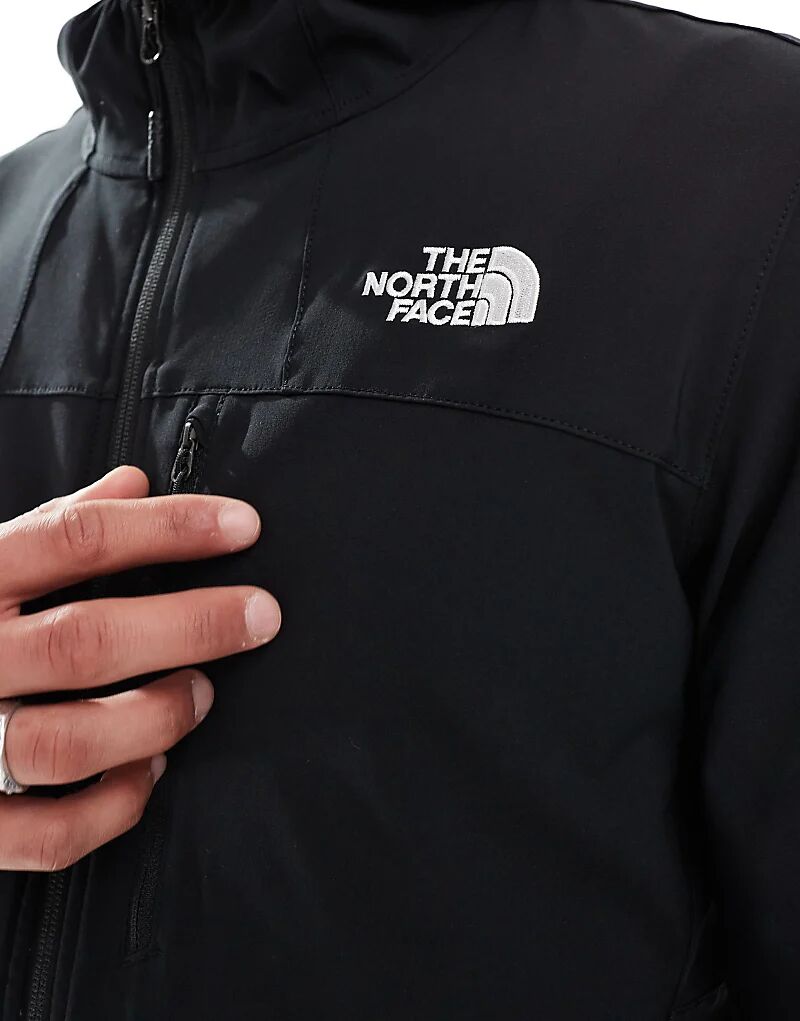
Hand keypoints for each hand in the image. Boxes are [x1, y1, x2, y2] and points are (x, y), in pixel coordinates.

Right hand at [0, 466, 280, 870]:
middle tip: (260, 615)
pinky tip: (152, 772)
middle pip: (85, 643)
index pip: (76, 539)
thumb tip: (135, 483)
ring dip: (154, 718)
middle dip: (189, 625)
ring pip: (68, 742)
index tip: (243, 526)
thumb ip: (50, 525)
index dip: (169, 529)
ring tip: (202, 694)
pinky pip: (47, 834)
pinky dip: (114, 807)